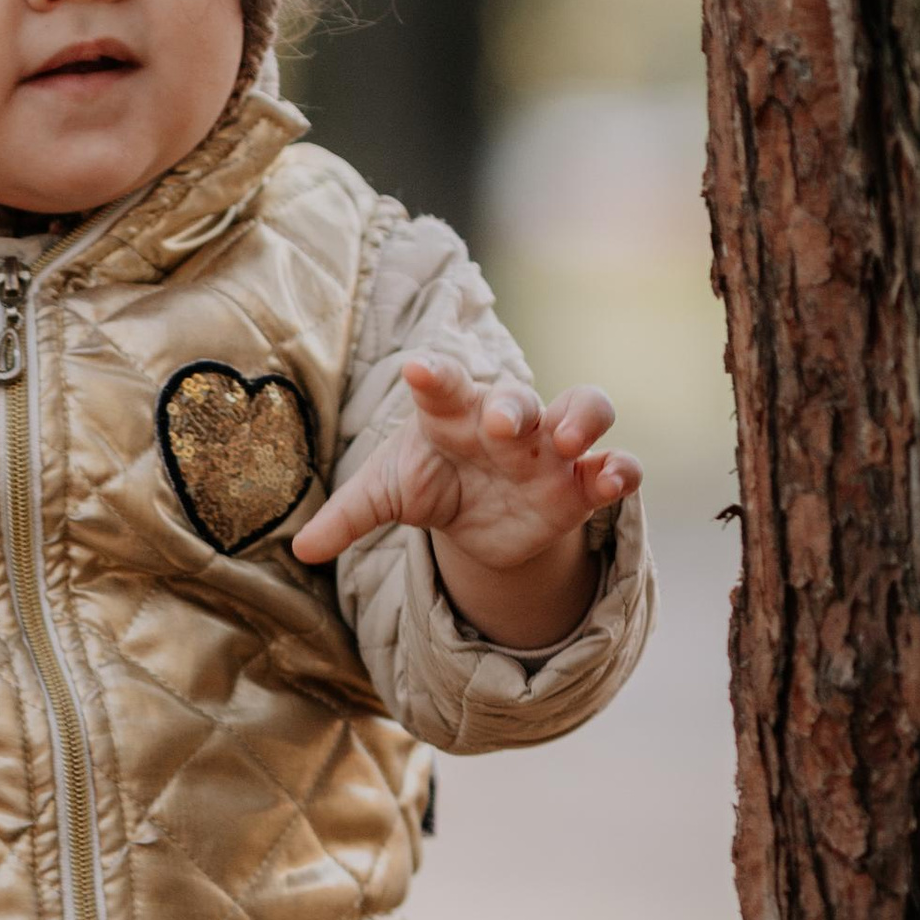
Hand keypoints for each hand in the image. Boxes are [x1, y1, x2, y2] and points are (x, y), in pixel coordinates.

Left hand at [291, 358, 639, 650]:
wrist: (479, 516)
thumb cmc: (431, 481)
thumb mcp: (387, 494)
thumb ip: (348, 516)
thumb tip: (299, 550)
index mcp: (451, 412)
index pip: (441, 384)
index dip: (433, 374)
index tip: (415, 369)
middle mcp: (506, 421)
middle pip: (520, 396)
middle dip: (516, 405)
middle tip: (504, 425)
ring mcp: (549, 449)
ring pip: (586, 410)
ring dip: (583, 420)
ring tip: (570, 443)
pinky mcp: (581, 485)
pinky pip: (616, 466)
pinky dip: (620, 470)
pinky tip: (612, 481)